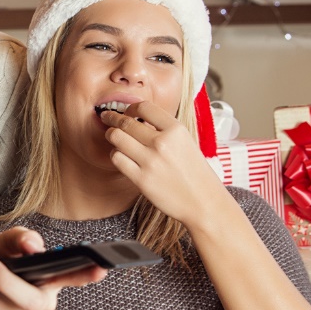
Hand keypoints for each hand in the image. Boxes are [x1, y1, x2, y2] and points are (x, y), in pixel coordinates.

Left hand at [0, 230, 104, 309]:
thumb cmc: (6, 257)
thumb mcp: (12, 242)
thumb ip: (22, 238)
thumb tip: (33, 246)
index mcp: (52, 279)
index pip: (74, 276)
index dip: (87, 274)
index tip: (102, 267)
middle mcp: (42, 303)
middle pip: (27, 301)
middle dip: (5, 283)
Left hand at [100, 101, 227, 228]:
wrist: (203, 202)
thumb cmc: (194, 172)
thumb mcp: (186, 141)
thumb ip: (164, 129)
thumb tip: (138, 118)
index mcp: (176, 130)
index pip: (144, 107)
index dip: (131, 108)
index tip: (127, 112)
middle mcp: (163, 143)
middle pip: (126, 122)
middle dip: (113, 118)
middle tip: (107, 117)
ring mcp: (151, 161)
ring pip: (116, 137)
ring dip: (111, 135)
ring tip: (113, 136)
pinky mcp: (141, 179)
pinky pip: (117, 158)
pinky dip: (115, 154)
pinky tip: (120, 155)